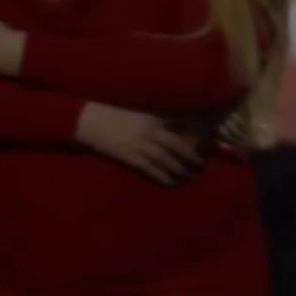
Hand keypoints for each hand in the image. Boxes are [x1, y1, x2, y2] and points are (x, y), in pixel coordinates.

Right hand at [74, 102, 204, 186]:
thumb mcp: (138, 112)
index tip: (206, 141)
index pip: (180, 125)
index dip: (194, 135)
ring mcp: (140, 146)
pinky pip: (152, 171)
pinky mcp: (131, 159)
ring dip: (180, 170)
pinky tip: (172, 183)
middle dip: (191, 157)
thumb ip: (156, 119)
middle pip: (177, 146)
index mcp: (152, 117)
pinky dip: (164, 178)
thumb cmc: (113, 113)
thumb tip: (176, 129)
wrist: (89, 121)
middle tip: (201, 165)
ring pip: (167, 161)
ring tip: (189, 176)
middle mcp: (150, 132)